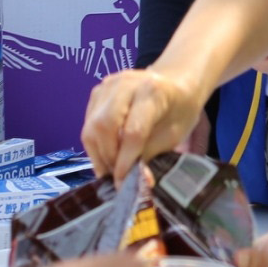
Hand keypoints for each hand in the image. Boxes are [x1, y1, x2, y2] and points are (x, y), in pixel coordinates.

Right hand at [82, 67, 207, 178]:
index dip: (126, 161)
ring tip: (111, 169)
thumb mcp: (173, 135)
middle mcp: (125, 83)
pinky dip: (95, 145)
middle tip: (116, 177)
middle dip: (108, 158)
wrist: (176, 83)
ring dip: (98, 154)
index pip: (133, 131)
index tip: (124, 183)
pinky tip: (107, 155)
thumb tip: (135, 183)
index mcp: (152, 91)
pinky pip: (88, 124)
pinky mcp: (97, 92)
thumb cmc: (179, 110)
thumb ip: (150, 155)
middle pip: (104, 126)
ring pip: (91, 127)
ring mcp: (108, 85)